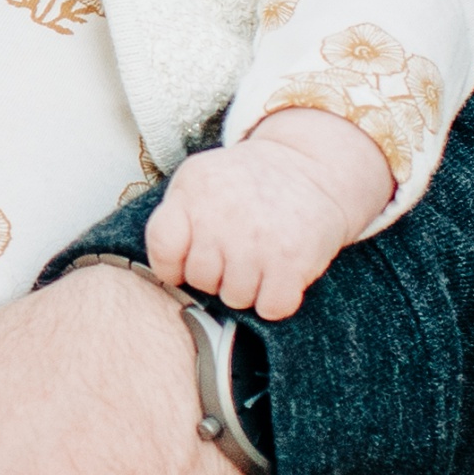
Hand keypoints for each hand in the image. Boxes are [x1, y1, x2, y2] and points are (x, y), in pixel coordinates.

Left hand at [143, 112, 385, 319]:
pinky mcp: (292, 260)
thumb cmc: (247, 183)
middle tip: (236, 253)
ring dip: (248, 288)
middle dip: (216, 274)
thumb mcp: (201, 178)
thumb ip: (175, 216)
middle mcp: (223, 214)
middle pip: (200, 279)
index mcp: (194, 190)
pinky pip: (272, 308)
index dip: (172, 265)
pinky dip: (276, 300)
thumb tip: (168, 271)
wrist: (310, 167)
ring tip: (259, 260)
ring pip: (236, 299)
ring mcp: (258, 239)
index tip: (187, 262)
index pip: (163, 248)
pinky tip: (279, 275)